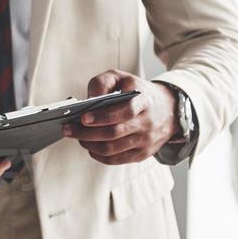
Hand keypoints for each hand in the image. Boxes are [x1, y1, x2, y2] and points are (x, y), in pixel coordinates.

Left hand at [63, 70, 177, 164]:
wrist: (168, 109)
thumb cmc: (138, 92)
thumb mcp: (123, 78)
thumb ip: (104, 82)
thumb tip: (89, 99)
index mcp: (144, 100)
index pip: (125, 111)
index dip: (103, 116)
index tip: (83, 118)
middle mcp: (147, 123)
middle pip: (115, 133)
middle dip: (87, 133)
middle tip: (69, 129)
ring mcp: (146, 141)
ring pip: (113, 149)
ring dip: (90, 144)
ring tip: (77, 137)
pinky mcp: (142, 154)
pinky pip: (117, 160)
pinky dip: (99, 155)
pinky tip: (90, 147)